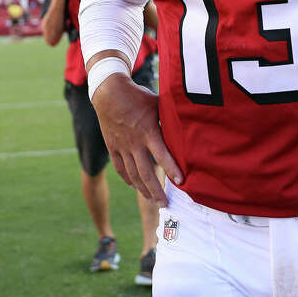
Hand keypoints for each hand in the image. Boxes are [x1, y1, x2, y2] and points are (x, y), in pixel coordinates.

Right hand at [90, 73, 181, 205]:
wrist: (108, 92)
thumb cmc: (138, 96)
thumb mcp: (157, 103)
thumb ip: (170, 118)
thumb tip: (188, 125)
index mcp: (148, 131)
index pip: (162, 155)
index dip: (171, 169)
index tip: (181, 182)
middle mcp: (134, 143)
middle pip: (145, 173)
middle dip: (156, 190)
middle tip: (165, 204)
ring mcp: (122, 146)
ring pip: (132, 174)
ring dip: (143, 189)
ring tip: (152, 200)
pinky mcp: (112, 147)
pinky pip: (120, 168)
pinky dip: (128, 179)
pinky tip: (135, 186)